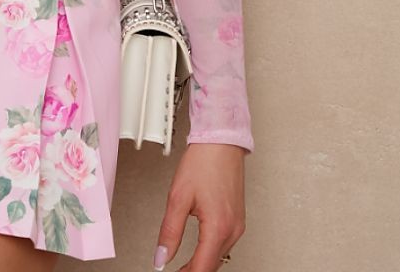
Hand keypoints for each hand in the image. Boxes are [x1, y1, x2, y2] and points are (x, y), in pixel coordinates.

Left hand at [153, 143, 246, 270]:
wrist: (221, 141)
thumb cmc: (203, 162)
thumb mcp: (178, 198)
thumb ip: (169, 231)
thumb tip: (162, 256)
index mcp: (218, 227)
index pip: (202, 268)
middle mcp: (232, 229)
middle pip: (212, 265)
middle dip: (193, 271)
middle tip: (175, 271)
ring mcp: (238, 224)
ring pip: (219, 256)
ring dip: (202, 263)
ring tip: (183, 267)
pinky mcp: (238, 218)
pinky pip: (224, 244)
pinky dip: (211, 251)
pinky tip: (200, 250)